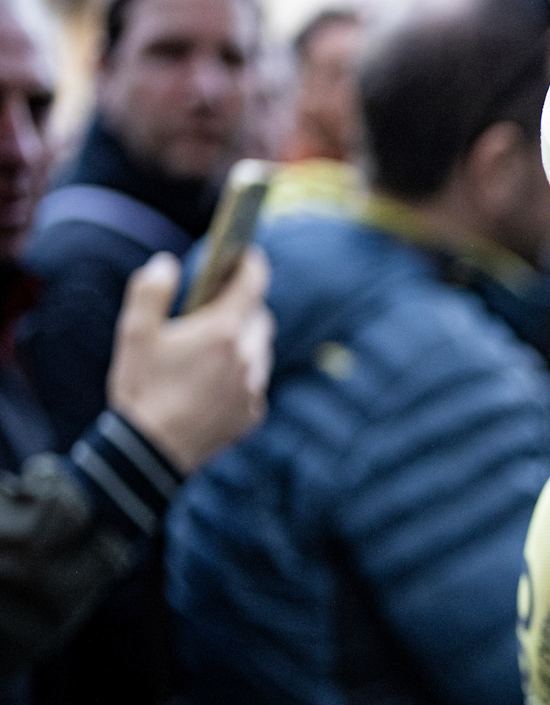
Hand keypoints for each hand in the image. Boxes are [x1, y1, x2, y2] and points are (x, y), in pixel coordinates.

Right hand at [107, 249, 272, 473]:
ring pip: (261, 352)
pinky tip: (212, 381)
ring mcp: (253, 387)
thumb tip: (167, 263)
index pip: (253, 284)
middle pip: (260, 318)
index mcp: (223, 331)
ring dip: (245, 343)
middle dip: (245, 307)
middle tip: (219, 307)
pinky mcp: (253, 413)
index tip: (247, 254)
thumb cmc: (141, 387)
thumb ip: (151, 290)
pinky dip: (241, 375)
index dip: (252, 264)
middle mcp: (248, 357)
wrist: (152, 450)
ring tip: (213, 347)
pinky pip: (255, 383)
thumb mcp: (134, 333)